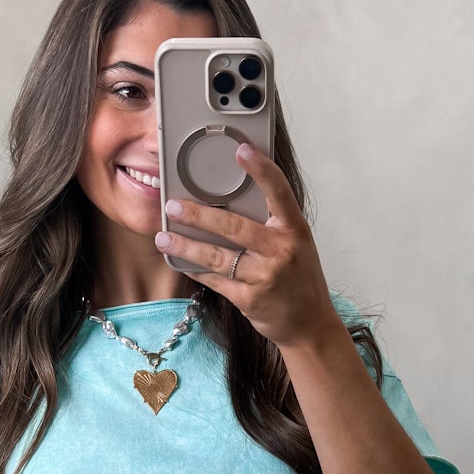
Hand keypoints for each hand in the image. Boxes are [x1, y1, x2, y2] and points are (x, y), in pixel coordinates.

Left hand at [154, 144, 339, 351]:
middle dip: (199, 216)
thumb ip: (271, 223)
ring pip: (218, 257)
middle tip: (172, 205)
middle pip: (234, 227)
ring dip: (187, 245)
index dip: (261, 170)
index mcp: (295, 230)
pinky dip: (195, 270)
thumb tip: (231, 199)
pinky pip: (215, 281)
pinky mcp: (250, 300)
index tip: (241, 150)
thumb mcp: (295, 243)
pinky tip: (180, 260)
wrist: (309, 323)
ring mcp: (265, 277)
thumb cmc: (299, 277)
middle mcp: (281, 251)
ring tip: (163, 237)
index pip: (279, 192)